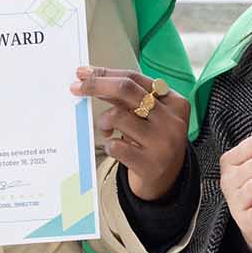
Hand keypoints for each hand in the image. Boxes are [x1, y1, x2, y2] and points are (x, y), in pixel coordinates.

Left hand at [71, 67, 192, 199]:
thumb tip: (91, 77)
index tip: (84, 73)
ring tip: (106, 130)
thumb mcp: (148, 115)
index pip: (135, 78)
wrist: (167, 179)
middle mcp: (172, 121)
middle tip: (76, 87)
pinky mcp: (150, 165)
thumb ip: (125, 98)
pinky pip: (115, 145)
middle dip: (96, 85)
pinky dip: (109, 144)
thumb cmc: (153, 140)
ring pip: (117, 116)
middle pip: (125, 89)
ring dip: (103, 121)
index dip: (106, 73)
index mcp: (175, 102)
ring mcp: (162, 143)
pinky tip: (116, 147)